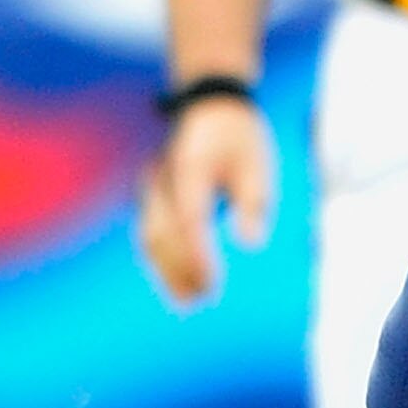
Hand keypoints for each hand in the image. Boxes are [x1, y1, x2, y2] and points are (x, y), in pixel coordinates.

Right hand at [137, 95, 276, 307]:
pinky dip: (160, 259)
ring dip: (166, 271)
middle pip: (162, 232)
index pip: (190, 219)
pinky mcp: (152, 194)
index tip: (213, 284)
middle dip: (180, 270)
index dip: (198, 256)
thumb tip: (250, 244)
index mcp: (190, 166)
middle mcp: (163, 177)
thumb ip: (254, 203)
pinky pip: (149, 230)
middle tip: (205, 298)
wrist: (211, 106)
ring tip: (187, 301)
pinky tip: (177, 281)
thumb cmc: (239, 137)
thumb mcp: (258, 164)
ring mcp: (153, 185)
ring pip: (150, 235)